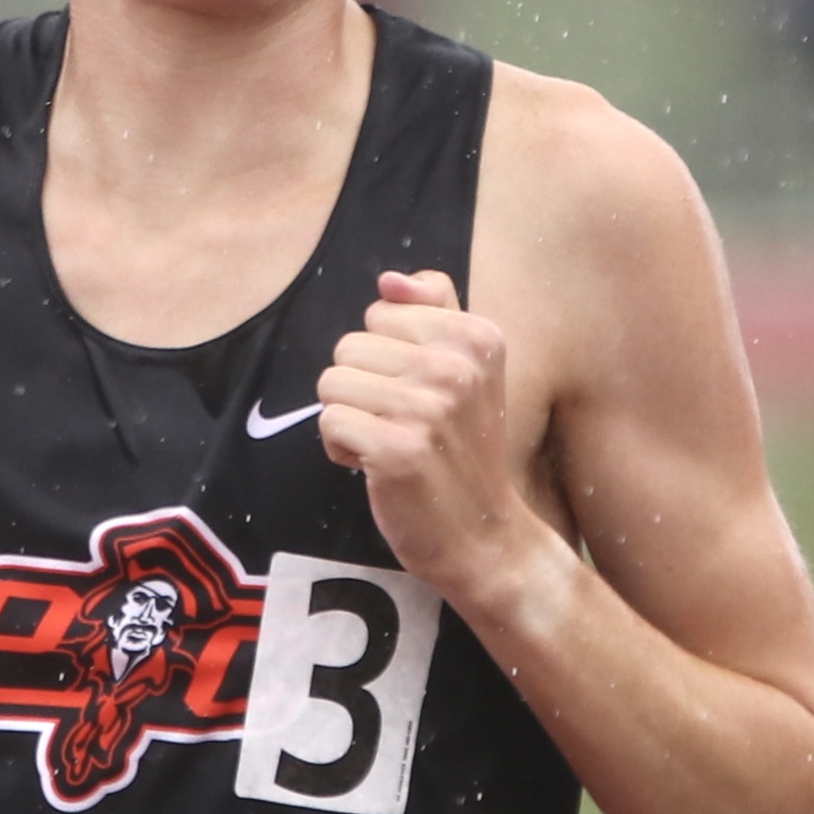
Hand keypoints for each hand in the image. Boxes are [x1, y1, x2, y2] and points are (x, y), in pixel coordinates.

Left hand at [317, 269, 532, 603]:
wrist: (485, 534)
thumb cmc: (464, 449)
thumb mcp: (468, 369)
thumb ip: (434, 311)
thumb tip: (389, 280)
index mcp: (476, 334)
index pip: (379, 313)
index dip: (386, 358)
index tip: (421, 394)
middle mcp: (456, 365)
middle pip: (349, 345)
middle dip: (362, 389)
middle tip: (404, 425)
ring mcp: (428, 407)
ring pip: (332, 383)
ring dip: (349, 418)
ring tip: (390, 444)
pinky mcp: (398, 450)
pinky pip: (328, 422)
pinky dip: (342, 449)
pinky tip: (377, 467)